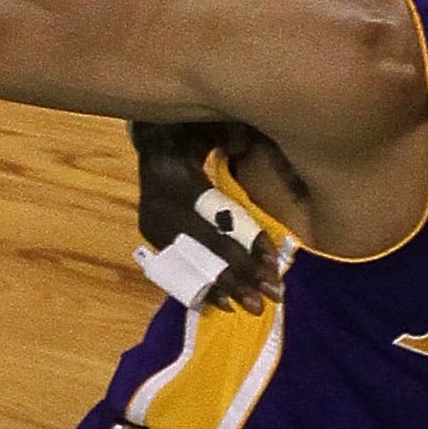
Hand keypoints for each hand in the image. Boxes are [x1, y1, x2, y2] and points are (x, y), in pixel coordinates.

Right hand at [133, 124, 282, 315]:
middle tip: (272, 296)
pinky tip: (225, 305)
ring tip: (254, 307)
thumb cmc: (193, 128)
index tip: (274, 261)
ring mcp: (153, 226)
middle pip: (204, 247)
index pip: (213, 215)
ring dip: (226, 287)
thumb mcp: (209, 121)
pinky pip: (180, 270)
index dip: (244, 239)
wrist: (155, 136)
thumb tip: (240, 147)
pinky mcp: (154, 238)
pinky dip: (203, 288)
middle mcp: (158, 206)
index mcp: (172, 175)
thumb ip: (226, 133)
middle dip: (240, 274)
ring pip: (192, 264)